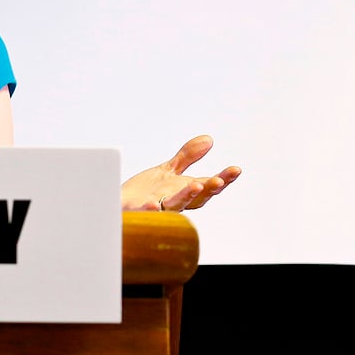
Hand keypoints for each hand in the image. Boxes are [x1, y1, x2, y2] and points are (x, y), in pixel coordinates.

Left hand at [120, 134, 240, 211]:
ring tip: (195, 185)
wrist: (118, 205)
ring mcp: (158, 209)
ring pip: (175, 206)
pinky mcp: (138, 213)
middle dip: (208, 189)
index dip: (223, 179)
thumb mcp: (169, 171)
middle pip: (196, 198)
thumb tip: (209, 139)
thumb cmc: (145, 191)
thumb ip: (187, 157)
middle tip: (218, 181)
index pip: (208, 185)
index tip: (236, 169)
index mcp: (184, 191)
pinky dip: (150, 210)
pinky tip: (153, 204)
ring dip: (186, 197)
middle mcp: (175, 202)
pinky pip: (145, 214)